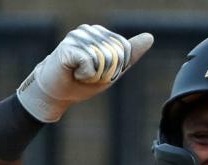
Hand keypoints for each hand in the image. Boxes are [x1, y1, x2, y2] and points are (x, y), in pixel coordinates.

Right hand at [17, 24, 153, 122]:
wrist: (57, 92)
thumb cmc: (83, 80)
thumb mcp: (113, 69)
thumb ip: (130, 53)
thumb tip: (149, 37)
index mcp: (100, 33)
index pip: (125, 49)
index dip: (117, 68)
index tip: (101, 72)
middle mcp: (88, 30)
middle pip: (116, 55)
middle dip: (107, 72)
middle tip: (89, 74)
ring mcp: (77, 36)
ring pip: (104, 60)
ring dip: (95, 75)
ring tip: (81, 73)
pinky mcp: (68, 46)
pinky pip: (91, 64)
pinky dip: (86, 75)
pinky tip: (74, 73)